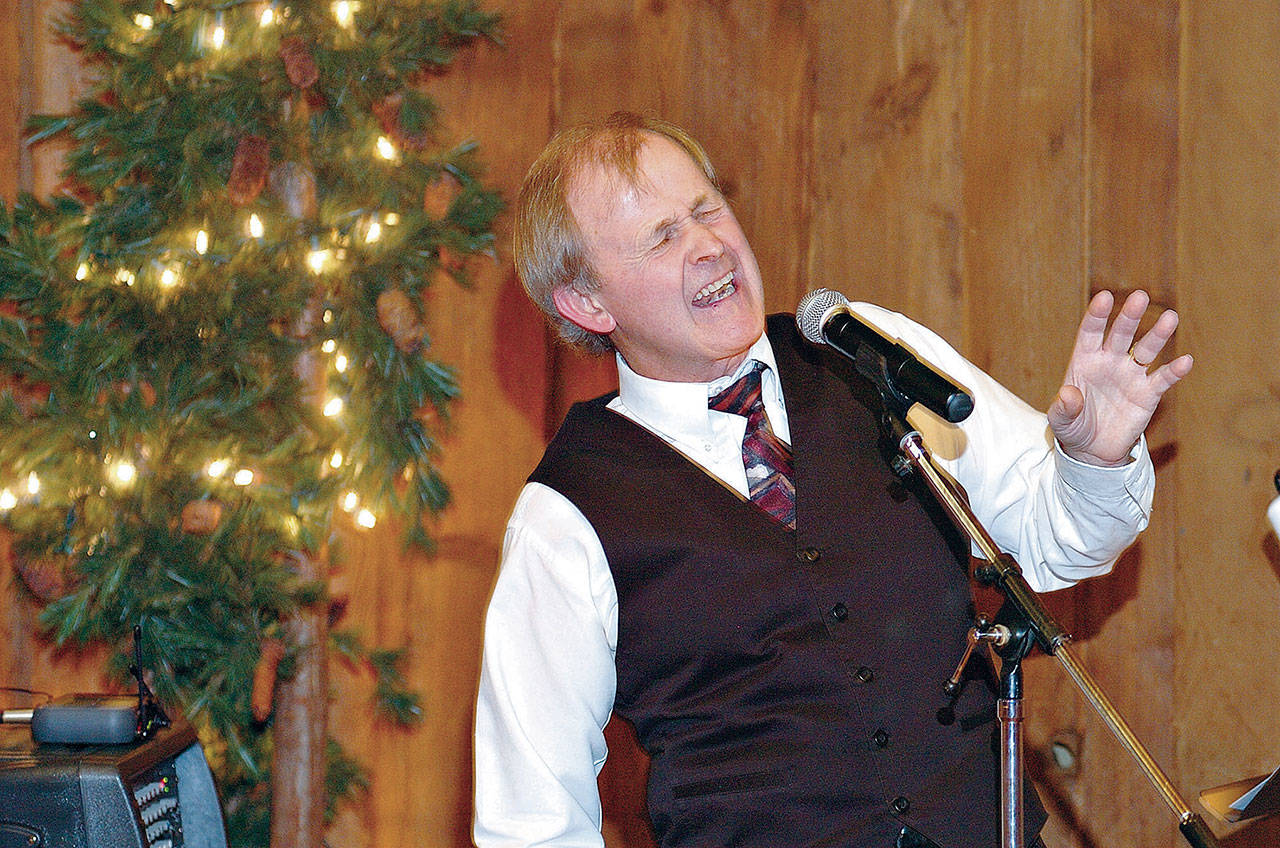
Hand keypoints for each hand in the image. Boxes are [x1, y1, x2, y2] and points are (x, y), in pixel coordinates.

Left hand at [1046, 290, 1192, 466]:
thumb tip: (1068, 394)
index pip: (1090, 333)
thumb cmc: (1072, 427)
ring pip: (1146, 350)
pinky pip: (1162, 379)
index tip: (1104, 298)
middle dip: (1130, 317)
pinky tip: (1185, 361)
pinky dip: (1174, 371)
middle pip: (1121, 334)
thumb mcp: (1060, 420)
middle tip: (1140, 297)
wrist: (1092, 449)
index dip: (1097, 315)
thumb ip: (1063, 407)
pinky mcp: (1148, 394)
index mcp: (1085, 360)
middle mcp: (1110, 362)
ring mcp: (1130, 375)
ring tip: (1170, 318)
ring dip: (1157, 335)